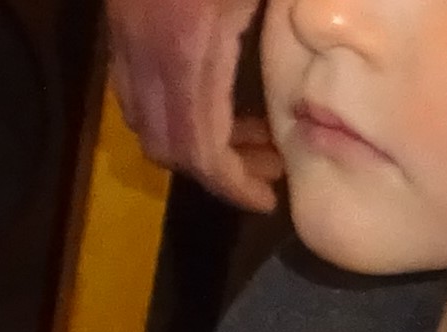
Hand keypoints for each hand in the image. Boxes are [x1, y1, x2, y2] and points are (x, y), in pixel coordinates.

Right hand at [104, 0, 278, 212]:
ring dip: (190, 144)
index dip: (230, 183)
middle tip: (266, 167)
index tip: (264, 198)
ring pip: (145, 125)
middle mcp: (149, 59)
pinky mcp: (119, 31)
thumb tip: (327, 35)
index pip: (199, 143)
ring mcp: (126, 46)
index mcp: (190, 46)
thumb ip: (298, 10)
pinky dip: (169, 116)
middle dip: (215, 171)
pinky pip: (135, 95)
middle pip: (166, 147)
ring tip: (245, 137)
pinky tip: (207, 100)